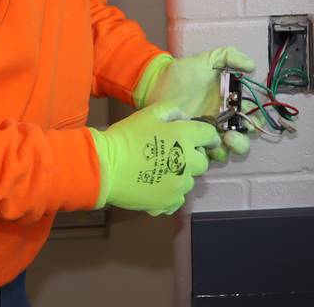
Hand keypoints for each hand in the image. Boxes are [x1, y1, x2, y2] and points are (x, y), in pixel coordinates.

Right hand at [88, 103, 220, 215]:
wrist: (104, 167)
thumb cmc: (126, 136)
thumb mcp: (149, 114)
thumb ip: (172, 111)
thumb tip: (185, 118)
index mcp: (185, 138)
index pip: (209, 136)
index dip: (209, 137)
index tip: (204, 140)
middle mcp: (187, 163)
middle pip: (203, 163)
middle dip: (194, 157)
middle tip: (175, 154)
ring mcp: (178, 186)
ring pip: (189, 182)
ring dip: (181, 176)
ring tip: (162, 172)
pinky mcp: (167, 203)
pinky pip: (177, 199)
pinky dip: (170, 194)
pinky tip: (157, 187)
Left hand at [136, 47, 256, 160]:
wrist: (157, 83)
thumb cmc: (185, 72)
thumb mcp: (209, 59)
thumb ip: (231, 57)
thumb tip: (252, 66)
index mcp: (231, 104)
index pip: (252, 116)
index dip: (256, 119)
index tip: (247, 114)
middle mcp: (224, 121)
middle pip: (244, 137)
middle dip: (243, 139)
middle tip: (232, 133)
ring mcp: (209, 133)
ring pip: (228, 150)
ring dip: (231, 147)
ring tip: (223, 139)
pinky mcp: (194, 142)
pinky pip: (207, 155)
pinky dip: (210, 153)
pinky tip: (204, 144)